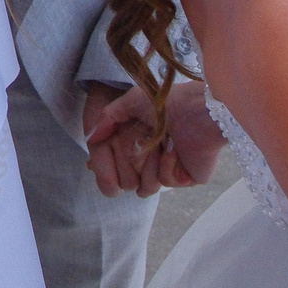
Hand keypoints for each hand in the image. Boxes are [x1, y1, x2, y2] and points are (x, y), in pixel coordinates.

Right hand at [83, 80, 225, 195]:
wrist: (197, 109)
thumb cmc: (167, 102)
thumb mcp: (131, 101)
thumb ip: (107, 118)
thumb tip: (90, 138)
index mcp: (142, 141)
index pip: (117, 164)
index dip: (106, 166)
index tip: (93, 164)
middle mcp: (154, 156)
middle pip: (127, 180)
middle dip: (129, 163)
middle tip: (141, 143)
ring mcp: (170, 168)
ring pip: (146, 186)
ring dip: (150, 163)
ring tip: (162, 143)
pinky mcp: (186, 177)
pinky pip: (165, 182)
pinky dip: (167, 166)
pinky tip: (174, 150)